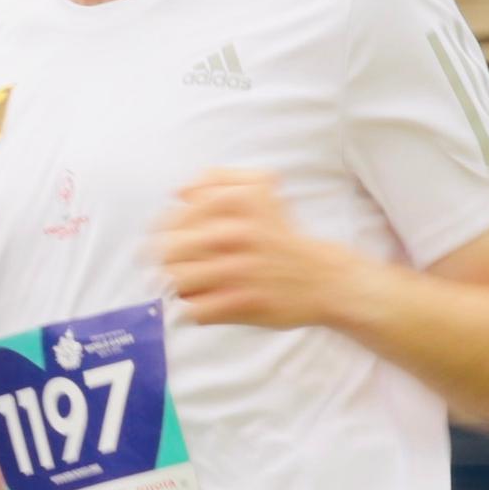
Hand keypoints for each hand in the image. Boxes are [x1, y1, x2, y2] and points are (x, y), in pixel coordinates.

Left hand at [158, 169, 360, 329]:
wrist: (323, 277)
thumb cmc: (282, 235)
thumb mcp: (259, 189)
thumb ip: (216, 180)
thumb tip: (179, 192)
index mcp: (237, 202)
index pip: (174, 218)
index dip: (165, 232)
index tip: (170, 241)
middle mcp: (238, 232)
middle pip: (170, 250)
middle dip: (167, 261)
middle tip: (175, 268)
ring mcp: (240, 269)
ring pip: (179, 280)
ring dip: (179, 286)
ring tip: (191, 287)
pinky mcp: (244, 301)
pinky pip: (196, 309)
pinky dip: (194, 309)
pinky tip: (205, 304)